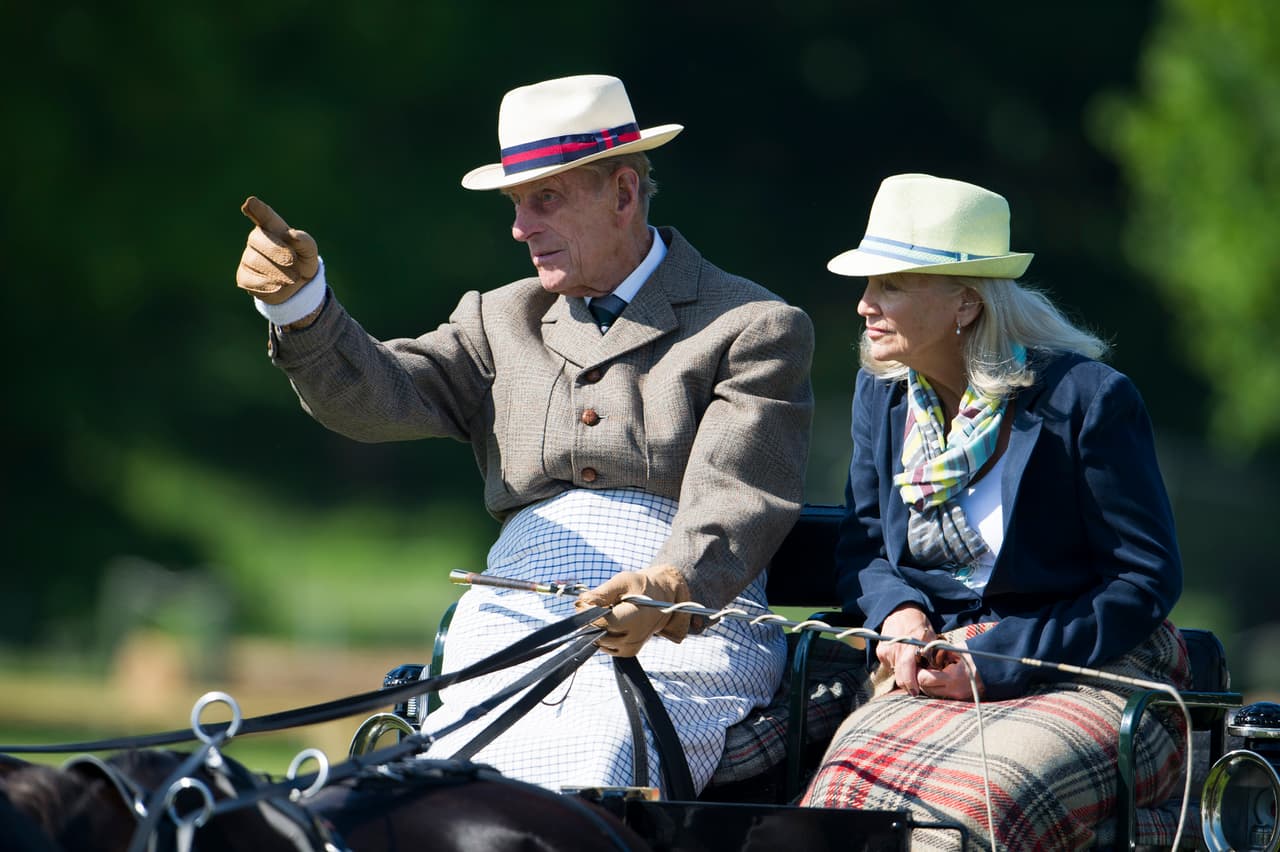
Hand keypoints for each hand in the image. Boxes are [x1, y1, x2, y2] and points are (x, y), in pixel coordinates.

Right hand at [236, 196, 318, 303]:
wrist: (298, 286)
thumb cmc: (302, 261)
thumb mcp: (309, 252)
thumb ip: (305, 242)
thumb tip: (292, 235)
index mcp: (273, 228)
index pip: (264, 216)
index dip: (257, 209)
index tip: (251, 203)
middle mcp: (257, 239)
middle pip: (258, 239)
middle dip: (276, 250)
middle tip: (292, 261)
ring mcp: (248, 257)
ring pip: (255, 261)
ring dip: (277, 271)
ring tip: (293, 278)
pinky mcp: (244, 277)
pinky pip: (250, 280)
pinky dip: (266, 284)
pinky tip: (278, 286)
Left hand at [574, 564, 690, 656]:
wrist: (661, 599)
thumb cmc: (641, 587)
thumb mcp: (622, 581)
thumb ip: (602, 593)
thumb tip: (581, 603)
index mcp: (635, 618)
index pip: (601, 623)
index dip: (588, 612)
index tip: (586, 601)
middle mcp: (634, 638)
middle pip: (597, 634)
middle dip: (591, 619)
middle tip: (596, 603)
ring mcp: (631, 648)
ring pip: (598, 641)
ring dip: (596, 627)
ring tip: (609, 611)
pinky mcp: (628, 652)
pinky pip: (604, 646)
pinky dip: (602, 634)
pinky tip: (611, 622)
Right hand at [877, 604, 936, 696]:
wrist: (901, 611)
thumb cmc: (919, 624)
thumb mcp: (931, 638)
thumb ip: (931, 656)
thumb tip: (932, 673)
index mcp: (908, 647)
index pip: (907, 673)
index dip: (912, 685)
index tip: (916, 692)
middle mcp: (894, 650)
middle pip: (900, 677)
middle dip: (909, 683)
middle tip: (917, 683)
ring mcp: (885, 651)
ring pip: (895, 672)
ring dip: (904, 673)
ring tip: (912, 663)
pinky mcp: (880, 652)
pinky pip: (890, 666)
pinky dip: (897, 665)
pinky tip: (903, 657)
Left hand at [917, 642, 984, 700]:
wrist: (999, 669)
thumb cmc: (978, 655)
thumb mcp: (957, 650)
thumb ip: (940, 653)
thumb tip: (925, 653)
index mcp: (954, 678)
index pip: (924, 680)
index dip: (919, 672)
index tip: (919, 664)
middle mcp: (955, 691)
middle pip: (926, 690)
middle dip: (921, 679)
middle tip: (923, 668)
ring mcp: (959, 697)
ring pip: (933, 694)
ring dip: (929, 684)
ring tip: (932, 672)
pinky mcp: (962, 699)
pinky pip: (943, 694)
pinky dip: (938, 687)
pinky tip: (941, 677)